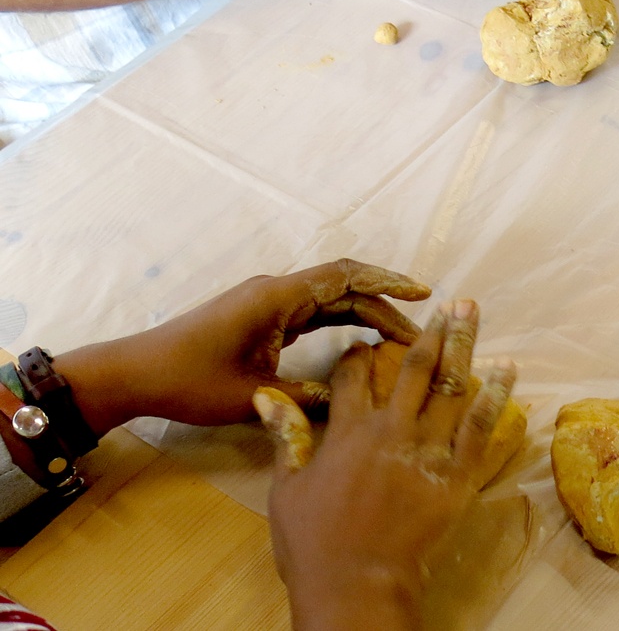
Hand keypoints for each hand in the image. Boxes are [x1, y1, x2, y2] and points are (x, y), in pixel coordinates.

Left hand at [56, 259, 429, 436]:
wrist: (136, 375)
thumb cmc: (190, 382)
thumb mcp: (253, 396)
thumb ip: (305, 395)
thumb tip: (350, 401)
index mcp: (278, 298)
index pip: (344, 277)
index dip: (386, 282)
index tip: (421, 294)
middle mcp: (278, 292)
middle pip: (344, 286)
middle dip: (385, 303)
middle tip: (421, 328)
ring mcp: (270, 303)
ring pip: (331, 299)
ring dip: (365, 312)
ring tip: (401, 336)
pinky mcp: (263, 317)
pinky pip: (314, 311)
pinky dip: (343, 321)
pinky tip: (364, 340)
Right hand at [265, 300, 516, 630]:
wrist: (355, 584)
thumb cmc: (313, 543)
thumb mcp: (286, 487)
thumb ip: (285, 435)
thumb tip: (266, 395)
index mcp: (348, 431)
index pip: (354, 376)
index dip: (359, 354)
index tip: (366, 340)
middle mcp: (390, 430)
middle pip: (414, 368)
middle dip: (433, 331)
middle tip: (452, 303)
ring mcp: (426, 450)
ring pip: (450, 387)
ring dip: (464, 346)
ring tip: (473, 313)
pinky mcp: (456, 476)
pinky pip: (480, 428)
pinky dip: (494, 396)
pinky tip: (507, 369)